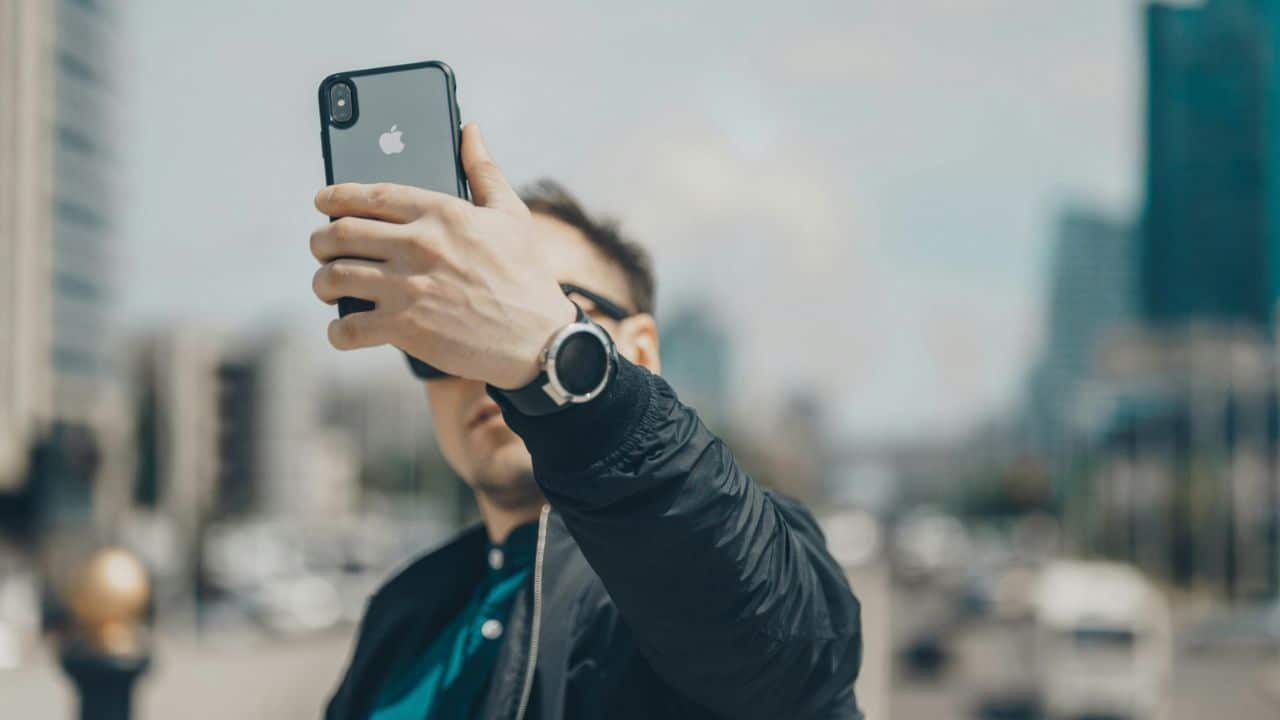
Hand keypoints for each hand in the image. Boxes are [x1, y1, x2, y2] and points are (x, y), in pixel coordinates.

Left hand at [309, 124, 576, 388]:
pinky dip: (338, 331)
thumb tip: (469, 129)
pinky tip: (345, 329)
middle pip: (339, 233)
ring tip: (329, 286)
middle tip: (323, 248)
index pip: (371, 195)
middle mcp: (419, 246)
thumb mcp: (511, 214)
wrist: (540, 339)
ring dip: (323, 282)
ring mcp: (409, 288)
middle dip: (321, 241)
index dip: (336, 196)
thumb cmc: (526, 275)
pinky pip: (348, 327)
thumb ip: (483, 170)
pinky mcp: (406, 329)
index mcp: (441, 212)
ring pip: (334, 277)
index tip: (323, 202)